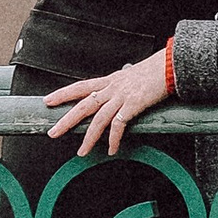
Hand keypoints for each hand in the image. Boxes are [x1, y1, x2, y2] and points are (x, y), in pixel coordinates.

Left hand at [45, 51, 171, 157]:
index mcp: (109, 80)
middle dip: (66, 120)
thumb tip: (117, 95)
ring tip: (82, 152)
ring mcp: (122, 96)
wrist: (170, 65)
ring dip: (89, 137)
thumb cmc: (155, 71)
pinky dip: (113, 139)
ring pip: (98, 119)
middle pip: (83, 105)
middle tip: (53, 132)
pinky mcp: (133, 104)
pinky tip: (112, 149)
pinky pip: (119, 125)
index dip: (62, 93)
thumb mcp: (131, 76)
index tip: (47, 101)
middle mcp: (112, 88)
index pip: (80, 86)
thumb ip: (121, 86)